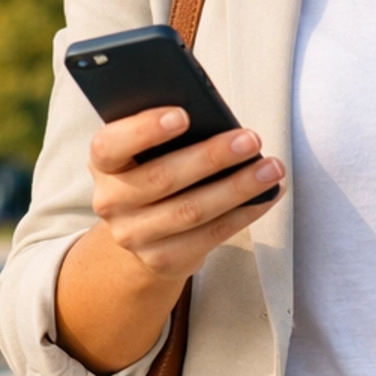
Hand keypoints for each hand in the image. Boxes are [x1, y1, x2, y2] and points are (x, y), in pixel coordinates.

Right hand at [53, 108, 283, 375]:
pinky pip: (209, 236)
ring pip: (191, 211)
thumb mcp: (144, 149)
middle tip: (251, 139)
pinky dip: (243, 214)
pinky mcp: (162, 260)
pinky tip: (267, 196)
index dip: (144, 130)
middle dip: (211, 157)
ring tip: (271, 168)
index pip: (110, 145)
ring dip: (238, 188)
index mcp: (103, 163)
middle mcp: (111, 202)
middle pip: (162, 179)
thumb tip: (216, 119)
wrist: (141, 230)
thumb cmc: (152, 169)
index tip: (183, 114)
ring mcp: (134, 236)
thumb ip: (164, 133)